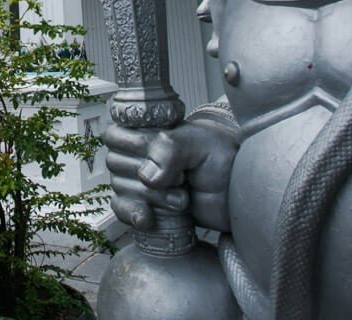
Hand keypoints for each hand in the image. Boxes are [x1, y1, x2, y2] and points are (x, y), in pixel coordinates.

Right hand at [104, 120, 238, 231]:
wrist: (236, 194)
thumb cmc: (221, 160)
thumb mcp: (199, 144)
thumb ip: (170, 150)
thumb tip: (148, 176)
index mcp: (148, 133)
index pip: (114, 135)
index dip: (130, 145)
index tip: (152, 151)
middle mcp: (139, 156)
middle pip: (115, 164)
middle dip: (147, 176)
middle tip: (181, 179)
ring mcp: (140, 183)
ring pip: (120, 188)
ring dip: (151, 197)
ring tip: (181, 200)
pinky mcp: (144, 206)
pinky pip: (121, 210)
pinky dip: (132, 214)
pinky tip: (149, 218)